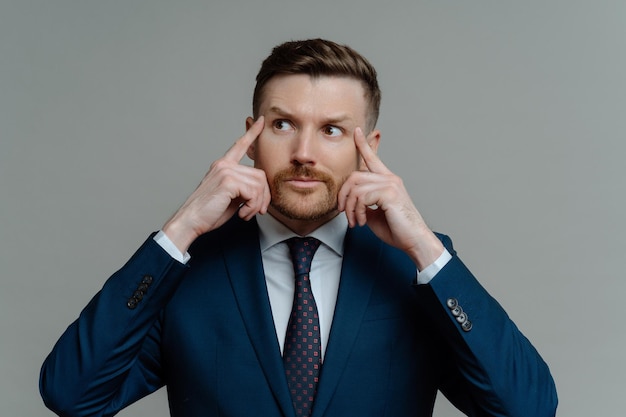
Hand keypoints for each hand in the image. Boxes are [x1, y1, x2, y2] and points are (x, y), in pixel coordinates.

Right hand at [162, 117, 270, 252]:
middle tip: (259, 210)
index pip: (240, 145)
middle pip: (260, 174)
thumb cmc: (209, 212)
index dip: (252, 133)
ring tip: (247, 213)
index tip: (260, 120)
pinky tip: (242, 214)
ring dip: (258, 203)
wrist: (190, 221)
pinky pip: (253, 192)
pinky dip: (252, 207)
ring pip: (259, 184)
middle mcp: (224, 165)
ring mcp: (225, 171)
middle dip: (264, 196)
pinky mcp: (228, 181)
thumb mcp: (230, 196)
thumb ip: (243, 187)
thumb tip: (261, 190)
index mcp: (223, 166)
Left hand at [337, 128, 443, 269]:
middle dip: (343, 196)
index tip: (357, 131)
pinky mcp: (389, 193)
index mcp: (387, 181)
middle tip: (343, 213)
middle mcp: (390, 179)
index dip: (364, 144)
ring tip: (355, 221)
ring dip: (350, 208)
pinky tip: (362, 221)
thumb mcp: (374, 214)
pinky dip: (357, 211)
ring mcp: (391, 184)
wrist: (414, 241)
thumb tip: (351, 202)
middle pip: (354, 176)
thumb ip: (364, 203)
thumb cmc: (397, 230)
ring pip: (356, 188)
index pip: (373, 159)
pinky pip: (362, 197)